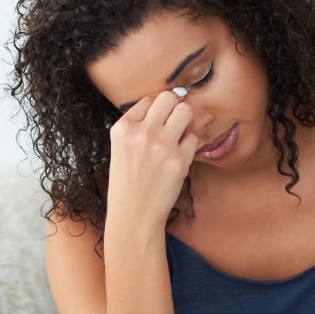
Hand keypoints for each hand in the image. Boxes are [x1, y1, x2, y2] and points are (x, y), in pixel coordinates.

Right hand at [107, 89, 198, 227]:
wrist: (134, 215)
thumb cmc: (128, 182)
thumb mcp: (121, 148)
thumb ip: (138, 126)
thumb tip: (168, 102)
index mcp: (122, 128)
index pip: (149, 99)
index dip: (158, 108)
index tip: (161, 120)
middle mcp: (141, 133)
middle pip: (169, 97)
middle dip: (175, 107)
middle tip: (174, 123)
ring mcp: (161, 145)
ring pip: (185, 111)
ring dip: (186, 122)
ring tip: (178, 138)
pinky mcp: (178, 160)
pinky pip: (193, 138)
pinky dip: (189, 147)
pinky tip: (178, 159)